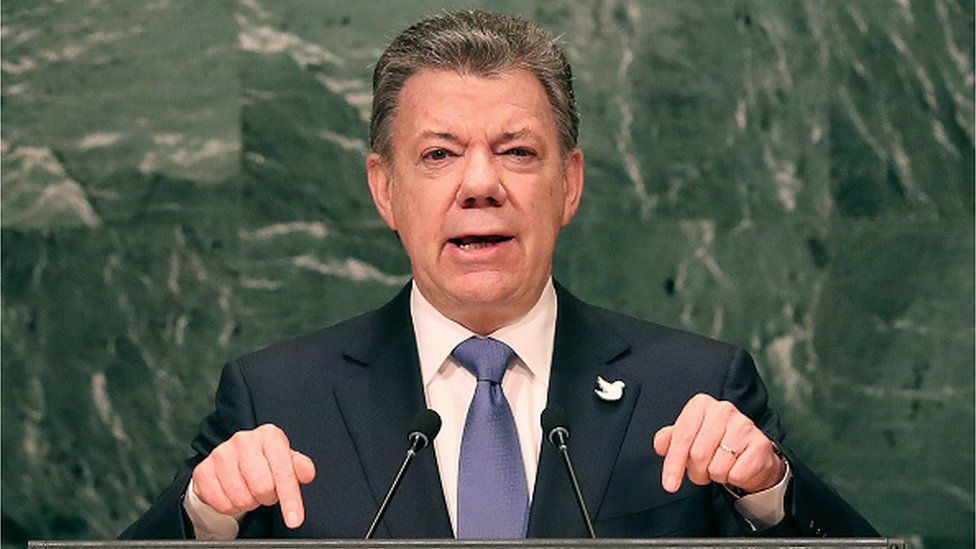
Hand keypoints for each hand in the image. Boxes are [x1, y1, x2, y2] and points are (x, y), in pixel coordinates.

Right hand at [192, 424, 315, 527]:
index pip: (284, 471)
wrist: (233, 458)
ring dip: (249, 502)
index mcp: (269, 435)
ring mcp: (220, 454)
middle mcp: (243, 440)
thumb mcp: (287, 460)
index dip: (291, 499)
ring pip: (241, 498)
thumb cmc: (264, 460)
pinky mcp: (203, 470)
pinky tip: (234, 494)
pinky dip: (231, 507)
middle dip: (268, 497)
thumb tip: (307, 473)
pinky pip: (222, 504)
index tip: (295, 520)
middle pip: (262, 487)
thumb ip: (300, 467)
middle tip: (266, 492)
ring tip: (250, 491)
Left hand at [653, 393, 784, 494]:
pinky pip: (736, 474)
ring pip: (717, 467)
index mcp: (701, 405)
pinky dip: (733, 478)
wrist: (751, 453)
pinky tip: (736, 467)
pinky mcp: (760, 444)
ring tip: (721, 465)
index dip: (673, 464)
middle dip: (697, 472)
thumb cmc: (715, 443)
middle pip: (698, 455)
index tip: (669, 485)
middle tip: (703, 470)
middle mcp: (723, 410)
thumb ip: (669, 439)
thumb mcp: (689, 437)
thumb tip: (660, 445)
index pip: (682, 437)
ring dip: (716, 475)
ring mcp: (744, 425)